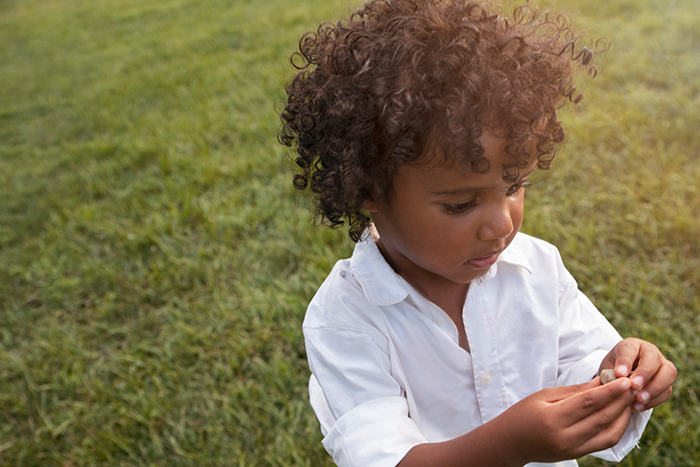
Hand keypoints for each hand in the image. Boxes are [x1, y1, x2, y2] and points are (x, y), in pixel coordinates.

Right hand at [500, 378, 635, 463]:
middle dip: (620, 401)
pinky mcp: (577, 455)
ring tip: (629, 399)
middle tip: (633, 385)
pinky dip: (616, 428)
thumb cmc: (523, 413)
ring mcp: (573, 449)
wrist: (511, 442)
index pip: (588, 403)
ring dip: (623, 415)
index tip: (625, 380)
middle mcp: (565, 437)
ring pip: (608, 433)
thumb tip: (601, 382)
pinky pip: (604, 442)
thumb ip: (575, 391)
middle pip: (601, 417)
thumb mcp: (544, 395)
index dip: (609, 391)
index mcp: (553, 418)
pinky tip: (620, 414)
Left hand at [598, 337, 676, 411]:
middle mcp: (650, 352)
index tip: (619, 374)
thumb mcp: (607, 369)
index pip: (630, 349)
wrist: (622, 376)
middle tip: (634, 387)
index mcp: (632, 345)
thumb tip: (618, 387)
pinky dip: (654, 400)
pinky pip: (666, 391)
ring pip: (668, 374)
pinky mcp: (667, 382)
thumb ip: (611, 376)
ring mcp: (662, 366)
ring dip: (653, 389)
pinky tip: (639, 406)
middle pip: (654, 359)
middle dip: (644, 374)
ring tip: (638, 400)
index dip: (625, 361)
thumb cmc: (613, 370)